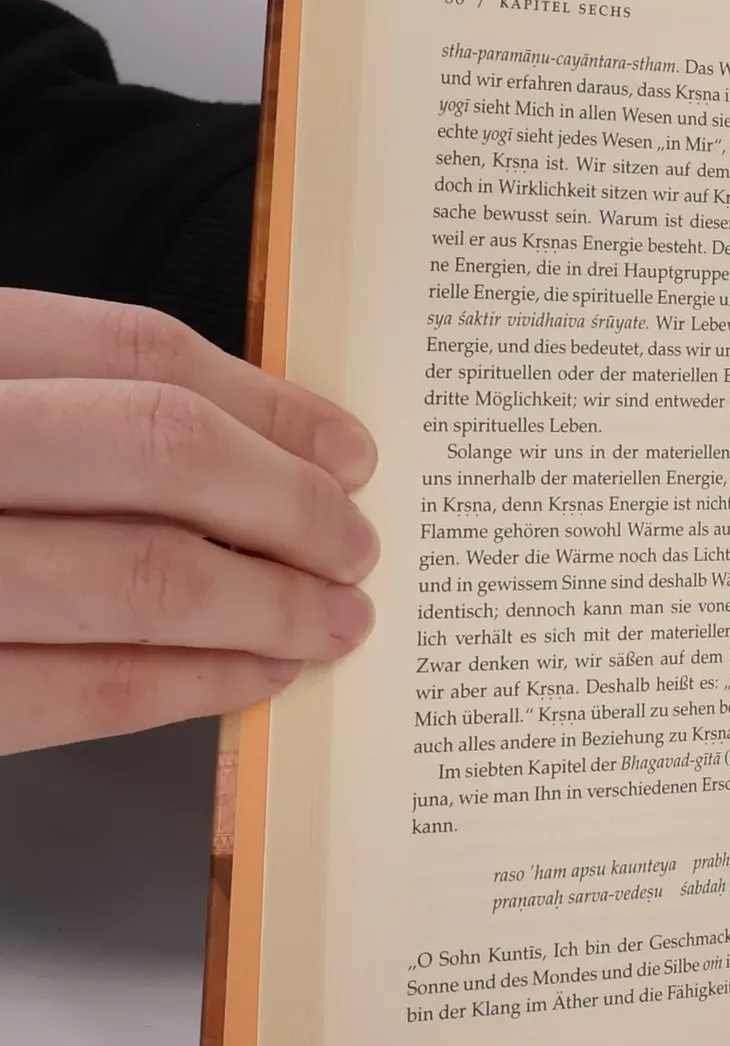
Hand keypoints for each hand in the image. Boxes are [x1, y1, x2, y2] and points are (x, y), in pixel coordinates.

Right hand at [0, 290, 379, 754]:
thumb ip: (53, 404)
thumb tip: (253, 442)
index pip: (134, 353)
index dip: (270, 403)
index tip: (350, 450)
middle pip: (160, 452)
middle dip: (291, 506)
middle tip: (360, 545)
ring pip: (138, 577)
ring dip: (269, 606)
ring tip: (336, 620)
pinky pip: (75, 692)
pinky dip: (190, 687)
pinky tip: (253, 680)